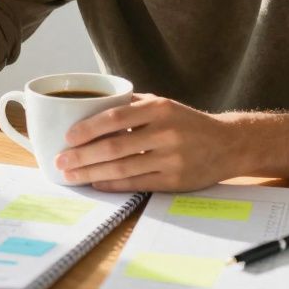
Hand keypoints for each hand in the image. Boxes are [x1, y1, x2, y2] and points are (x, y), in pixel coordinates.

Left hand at [55, 94, 242, 191]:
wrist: (228, 144)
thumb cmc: (187, 122)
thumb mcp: (163, 104)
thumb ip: (130, 104)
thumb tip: (89, 107)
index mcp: (160, 108)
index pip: (115, 118)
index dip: (88, 128)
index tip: (67, 136)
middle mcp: (166, 133)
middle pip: (114, 147)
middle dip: (82, 156)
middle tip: (60, 161)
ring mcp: (171, 159)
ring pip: (122, 168)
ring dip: (91, 173)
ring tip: (71, 175)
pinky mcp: (175, 181)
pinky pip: (136, 184)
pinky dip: (112, 184)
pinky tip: (95, 182)